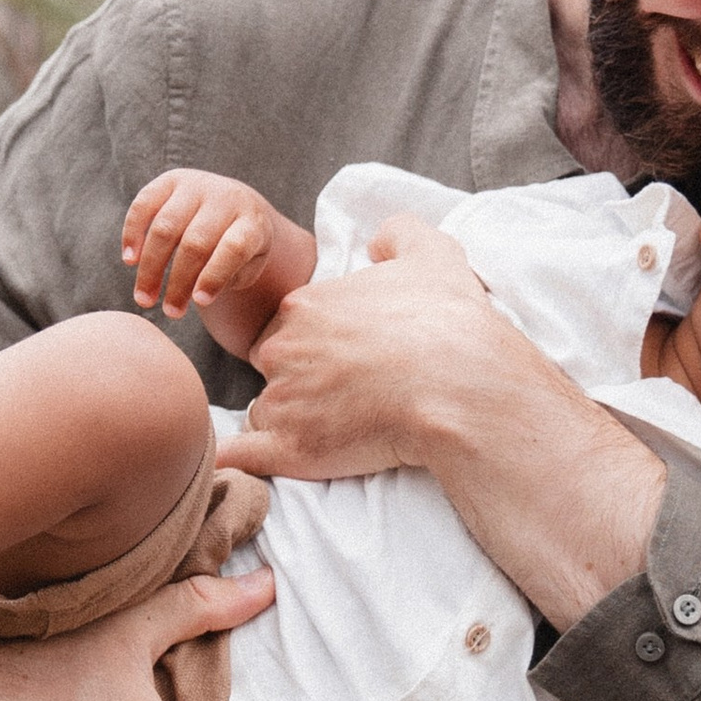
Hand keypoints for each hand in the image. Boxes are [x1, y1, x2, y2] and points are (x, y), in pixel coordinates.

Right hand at [122, 169, 297, 324]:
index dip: (214, 276)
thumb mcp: (249, 264)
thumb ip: (230, 277)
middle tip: (169, 312)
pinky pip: (144, 204)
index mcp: (251, 221)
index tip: (199, 304)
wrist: (236, 203)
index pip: (233, 248)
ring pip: (165, 227)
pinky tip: (130, 261)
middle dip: (179, 282)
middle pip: (195, 243)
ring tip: (144, 298)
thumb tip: (197, 293)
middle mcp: (225, 198)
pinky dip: (132, 233)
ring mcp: (197, 185)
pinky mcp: (171, 180)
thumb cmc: (240, 247)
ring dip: (151, 267)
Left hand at [221, 212, 498, 484]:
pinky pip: (241, 457)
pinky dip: (240, 461)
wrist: (461, 388)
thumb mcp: (432, 254)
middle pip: (271, 368)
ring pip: (266, 414)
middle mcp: (281, 350)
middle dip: (297, 381)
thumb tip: (377, 241)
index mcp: (303, 306)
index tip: (346, 361)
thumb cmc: (448, 324)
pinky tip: (244, 466)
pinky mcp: (289, 449)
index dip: (313, 346)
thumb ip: (399, 234)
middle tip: (345, 396)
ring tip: (338, 433)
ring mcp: (281, 401)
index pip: (286, 328)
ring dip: (288, 423)